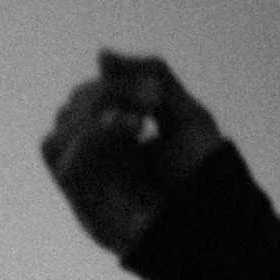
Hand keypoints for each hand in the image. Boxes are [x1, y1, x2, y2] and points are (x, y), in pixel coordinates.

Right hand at [40, 50, 226, 258]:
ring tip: (136, 121)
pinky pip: (65, 168)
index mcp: (116, 142)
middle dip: (105, 95)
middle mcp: (98, 164)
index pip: (86, 100)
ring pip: (54, 141)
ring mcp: (90, 189)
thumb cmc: (210, 177)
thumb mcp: (186, 113)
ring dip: (89, 117)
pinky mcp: (89, 212)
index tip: (156, 95)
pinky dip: (89, 140)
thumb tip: (101, 54)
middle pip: (67, 115)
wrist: (224, 225)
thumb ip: (151, 76)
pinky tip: (127, 130)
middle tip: (151, 104)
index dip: (114, 85)